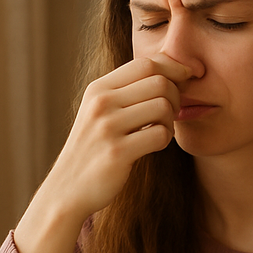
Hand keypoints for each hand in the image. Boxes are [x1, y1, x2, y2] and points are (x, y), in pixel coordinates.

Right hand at [13, 54, 190, 252]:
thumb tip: (172, 71)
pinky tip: (154, 145)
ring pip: (163, 107)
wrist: (68, 189)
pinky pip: (160, 134)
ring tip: (161, 129)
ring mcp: (108, 128)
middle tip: (172, 113)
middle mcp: (101, 103)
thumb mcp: (100, 111)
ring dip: (171, 120)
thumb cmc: (93, 148)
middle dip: (176, 96)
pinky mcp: (118, 153)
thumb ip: (127, 91)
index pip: (146, 63)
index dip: (173, 69)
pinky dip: (166, 139)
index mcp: (98, 89)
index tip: (183, 81)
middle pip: (159, 82)